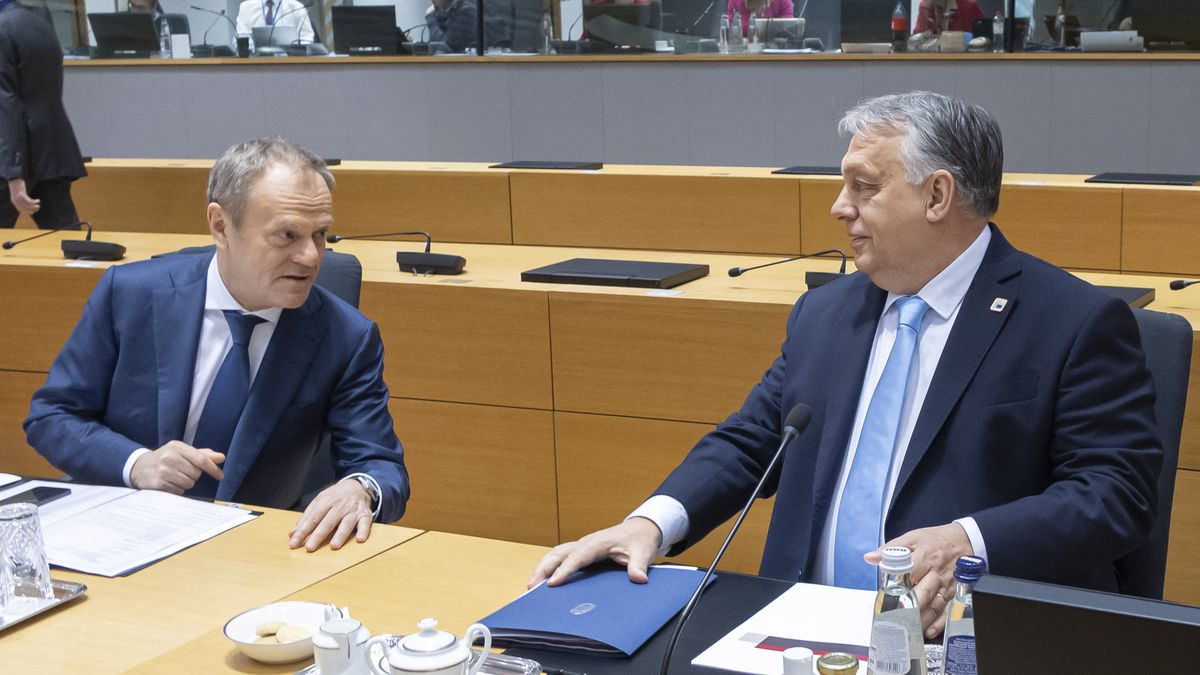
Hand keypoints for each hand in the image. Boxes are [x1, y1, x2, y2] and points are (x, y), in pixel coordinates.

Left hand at [8, 178, 39, 214]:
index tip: (33, 212)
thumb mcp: (18, 193)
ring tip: (39, 205)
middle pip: (25, 209)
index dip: (28, 212)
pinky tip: (38, 200)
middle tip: (38, 208)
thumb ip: (21, 198)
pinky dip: (35, 201)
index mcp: (14, 201)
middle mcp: (15, 201)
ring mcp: (18, 198)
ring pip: (28, 205)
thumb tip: (27, 203)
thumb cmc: (17, 186)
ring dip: (34, 206)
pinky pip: (29, 201)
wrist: (14, 179)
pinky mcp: (21, 195)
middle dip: (32, 209)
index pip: (21, 210)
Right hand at [129, 441, 224, 492]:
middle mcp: (169, 457)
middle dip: (193, 475)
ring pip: (189, 483)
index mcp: (177, 447)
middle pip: (196, 474)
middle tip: (183, 471)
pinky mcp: (158, 483)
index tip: (220, 476)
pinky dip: (177, 489)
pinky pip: (178, 491)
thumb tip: (221, 457)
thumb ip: (203, 454)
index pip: (201, 459)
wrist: (140, 467)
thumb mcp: (182, 452)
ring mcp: (163, 470)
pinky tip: (169, 483)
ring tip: (176, 477)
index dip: (213, 469)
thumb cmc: (166, 458)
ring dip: (186, 483)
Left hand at [289, 479, 372, 551]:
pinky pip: (366, 523)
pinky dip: (364, 531)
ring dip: (340, 534)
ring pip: (346, 523)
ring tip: (334, 545)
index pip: (312, 518)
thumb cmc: (335, 497)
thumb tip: (292, 534)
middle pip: (328, 522)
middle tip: (309, 547)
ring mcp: (353, 511)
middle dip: (318, 535)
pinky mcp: (365, 515)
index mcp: (326, 502)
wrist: (357, 486)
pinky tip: (360, 539)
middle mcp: (339, 506)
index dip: (303, 531)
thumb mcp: (319, 502)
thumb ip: (306, 517)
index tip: (294, 543)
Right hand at [528, 517, 661, 588]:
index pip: (577, 557)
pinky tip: (542, 580)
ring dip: (542, 567)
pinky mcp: (580, 551)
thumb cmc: (639, 539)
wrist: (639, 529)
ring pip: (556, 554)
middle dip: (544, 568)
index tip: (552, 583)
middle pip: (559, 553)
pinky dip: (548, 566)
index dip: (564, 570)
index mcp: (598, 542)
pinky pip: (560, 557)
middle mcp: (585, 542)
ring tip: (531, 585)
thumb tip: (639, 578)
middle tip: (531, 587)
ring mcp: (581, 546)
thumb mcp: (643, 552)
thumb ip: (639, 565)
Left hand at [864, 522, 973, 638]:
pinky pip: (947, 612)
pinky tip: (927, 631)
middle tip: (895, 620)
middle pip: (922, 594)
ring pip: (934, 606)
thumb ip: (890, 549)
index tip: (885, 599)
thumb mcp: (912, 538)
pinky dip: (938, 624)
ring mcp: (947, 586)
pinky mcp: (955, 594)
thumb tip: (870, 557)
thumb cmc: (936, 540)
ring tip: (907, 630)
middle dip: (909, 608)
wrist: (965, 540)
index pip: (908, 575)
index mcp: (924, 558)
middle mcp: (936, 574)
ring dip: (921, 620)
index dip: (897, 587)